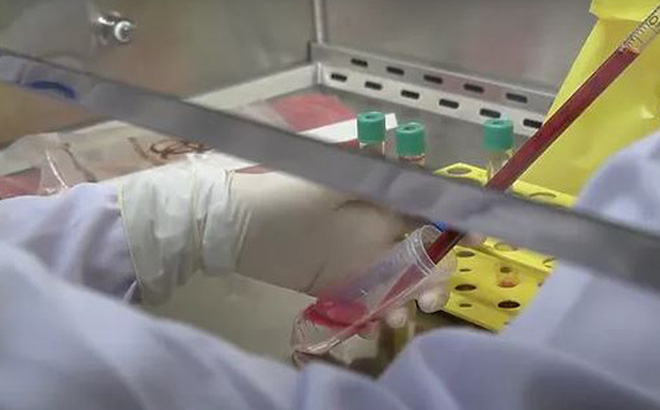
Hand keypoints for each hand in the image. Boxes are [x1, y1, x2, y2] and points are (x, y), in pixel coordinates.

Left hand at [119, 158, 462, 318]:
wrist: (230, 225)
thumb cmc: (281, 197)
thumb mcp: (331, 185)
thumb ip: (378, 188)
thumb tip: (427, 186)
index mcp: (377, 197)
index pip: (427, 207)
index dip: (455, 222)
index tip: (477, 239)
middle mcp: (374, 228)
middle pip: (420, 254)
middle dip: (435, 279)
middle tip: (430, 302)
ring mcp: (356, 259)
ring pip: (397, 283)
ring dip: (405, 302)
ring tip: (394, 320)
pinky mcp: (336, 284)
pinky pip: (367, 302)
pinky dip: (375, 316)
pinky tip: (372, 328)